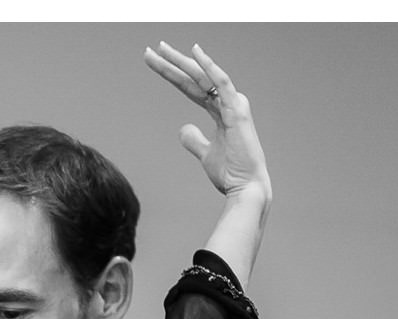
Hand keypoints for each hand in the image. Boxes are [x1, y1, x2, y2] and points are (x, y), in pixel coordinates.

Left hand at [143, 41, 269, 199]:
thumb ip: (194, 140)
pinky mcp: (237, 112)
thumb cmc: (230, 173)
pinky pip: (222, 83)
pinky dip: (210, 67)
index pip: (191, 88)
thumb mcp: (205, 154)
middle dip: (173, 63)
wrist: (245, 189)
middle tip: (152, 49)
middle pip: (195, 78)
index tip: (154, 62)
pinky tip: (195, 53)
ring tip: (161, 49)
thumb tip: (183, 128)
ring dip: (182, 61)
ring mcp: (233, 106)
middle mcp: (226, 104)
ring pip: (204, 77)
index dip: (173, 75)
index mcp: (220, 112)